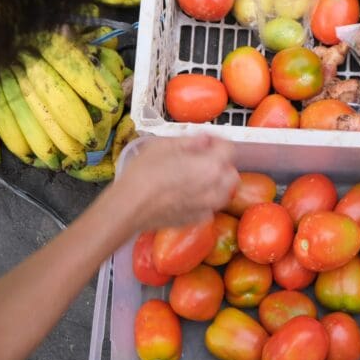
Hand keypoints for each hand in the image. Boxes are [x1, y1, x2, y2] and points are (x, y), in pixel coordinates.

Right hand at [112, 135, 239, 231]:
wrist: (129, 207)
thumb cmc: (144, 174)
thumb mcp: (164, 146)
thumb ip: (190, 141)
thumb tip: (204, 140)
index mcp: (211, 166)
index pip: (229, 149)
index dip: (217, 141)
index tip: (205, 140)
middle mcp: (215, 188)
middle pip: (230, 173)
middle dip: (220, 163)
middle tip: (201, 158)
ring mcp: (208, 207)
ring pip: (224, 192)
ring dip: (216, 182)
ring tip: (195, 177)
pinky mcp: (197, 219)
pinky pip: (210, 206)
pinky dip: (204, 199)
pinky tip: (187, 194)